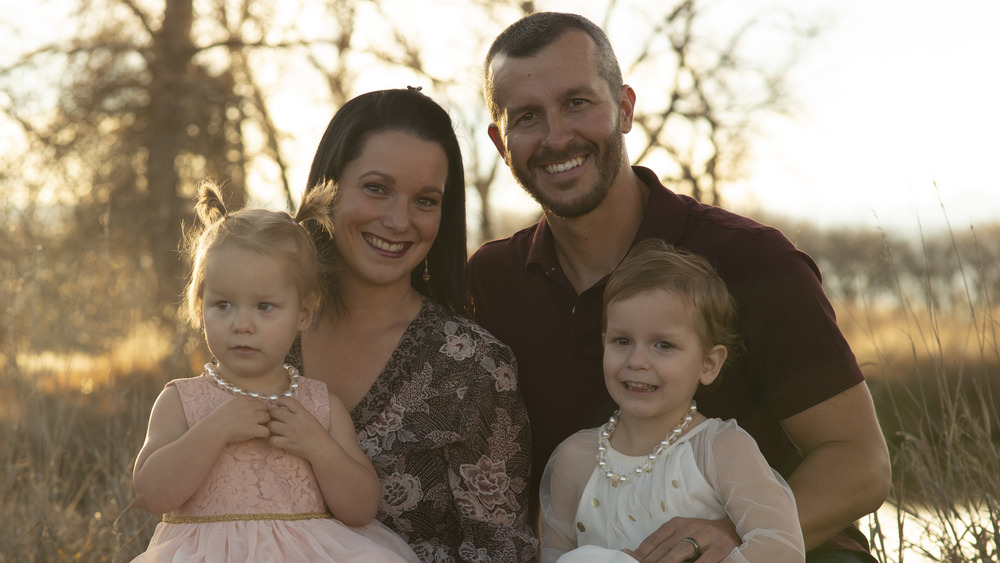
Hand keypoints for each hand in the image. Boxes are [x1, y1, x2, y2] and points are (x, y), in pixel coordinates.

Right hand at [205, 395, 270, 443]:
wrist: (213, 430)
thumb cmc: (218, 418)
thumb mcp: (229, 404)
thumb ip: (241, 402)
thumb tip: (251, 403)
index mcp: (243, 399)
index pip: (259, 401)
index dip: (258, 408)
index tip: (255, 414)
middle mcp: (249, 406)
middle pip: (266, 408)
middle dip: (263, 414)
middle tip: (259, 421)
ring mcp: (252, 418)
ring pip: (268, 418)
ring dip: (265, 423)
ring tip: (259, 428)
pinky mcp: (253, 429)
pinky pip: (266, 431)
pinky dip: (265, 434)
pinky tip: (259, 435)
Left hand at [266, 397, 328, 459]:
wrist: (321, 447)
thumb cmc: (316, 432)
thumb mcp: (309, 417)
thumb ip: (298, 412)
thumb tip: (284, 407)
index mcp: (302, 413)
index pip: (287, 401)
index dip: (280, 400)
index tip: (278, 404)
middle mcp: (295, 421)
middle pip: (275, 412)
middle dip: (271, 414)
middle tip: (271, 417)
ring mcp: (291, 432)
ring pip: (271, 425)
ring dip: (269, 426)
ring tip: (271, 428)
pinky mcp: (288, 443)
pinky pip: (272, 440)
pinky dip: (270, 440)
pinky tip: (274, 440)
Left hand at [623, 517, 738, 562]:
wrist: (735, 529)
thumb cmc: (703, 538)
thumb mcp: (681, 537)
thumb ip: (659, 546)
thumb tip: (626, 553)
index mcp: (676, 524)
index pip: (653, 541)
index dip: (640, 554)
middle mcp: (690, 527)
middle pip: (665, 548)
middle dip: (652, 561)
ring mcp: (706, 536)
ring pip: (682, 552)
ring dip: (668, 562)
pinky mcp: (722, 546)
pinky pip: (706, 559)